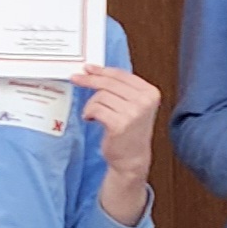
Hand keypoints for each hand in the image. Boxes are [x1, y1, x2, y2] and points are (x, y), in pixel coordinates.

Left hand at [71, 65, 161, 181]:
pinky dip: (89, 113)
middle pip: (109, 83)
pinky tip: (91, 119)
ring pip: (100, 96)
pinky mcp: (119, 124)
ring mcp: (133, 113)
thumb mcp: (133, 105)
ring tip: (93, 114)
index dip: (102, 70)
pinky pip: (95, 108)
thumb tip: (94, 70)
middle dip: (89, 80)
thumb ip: (121, 89)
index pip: (122, 75)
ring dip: (91, 105)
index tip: (89, 68)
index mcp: (150, 93)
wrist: (132, 158)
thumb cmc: (130, 132)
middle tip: (76, 78)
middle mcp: (144, 102)